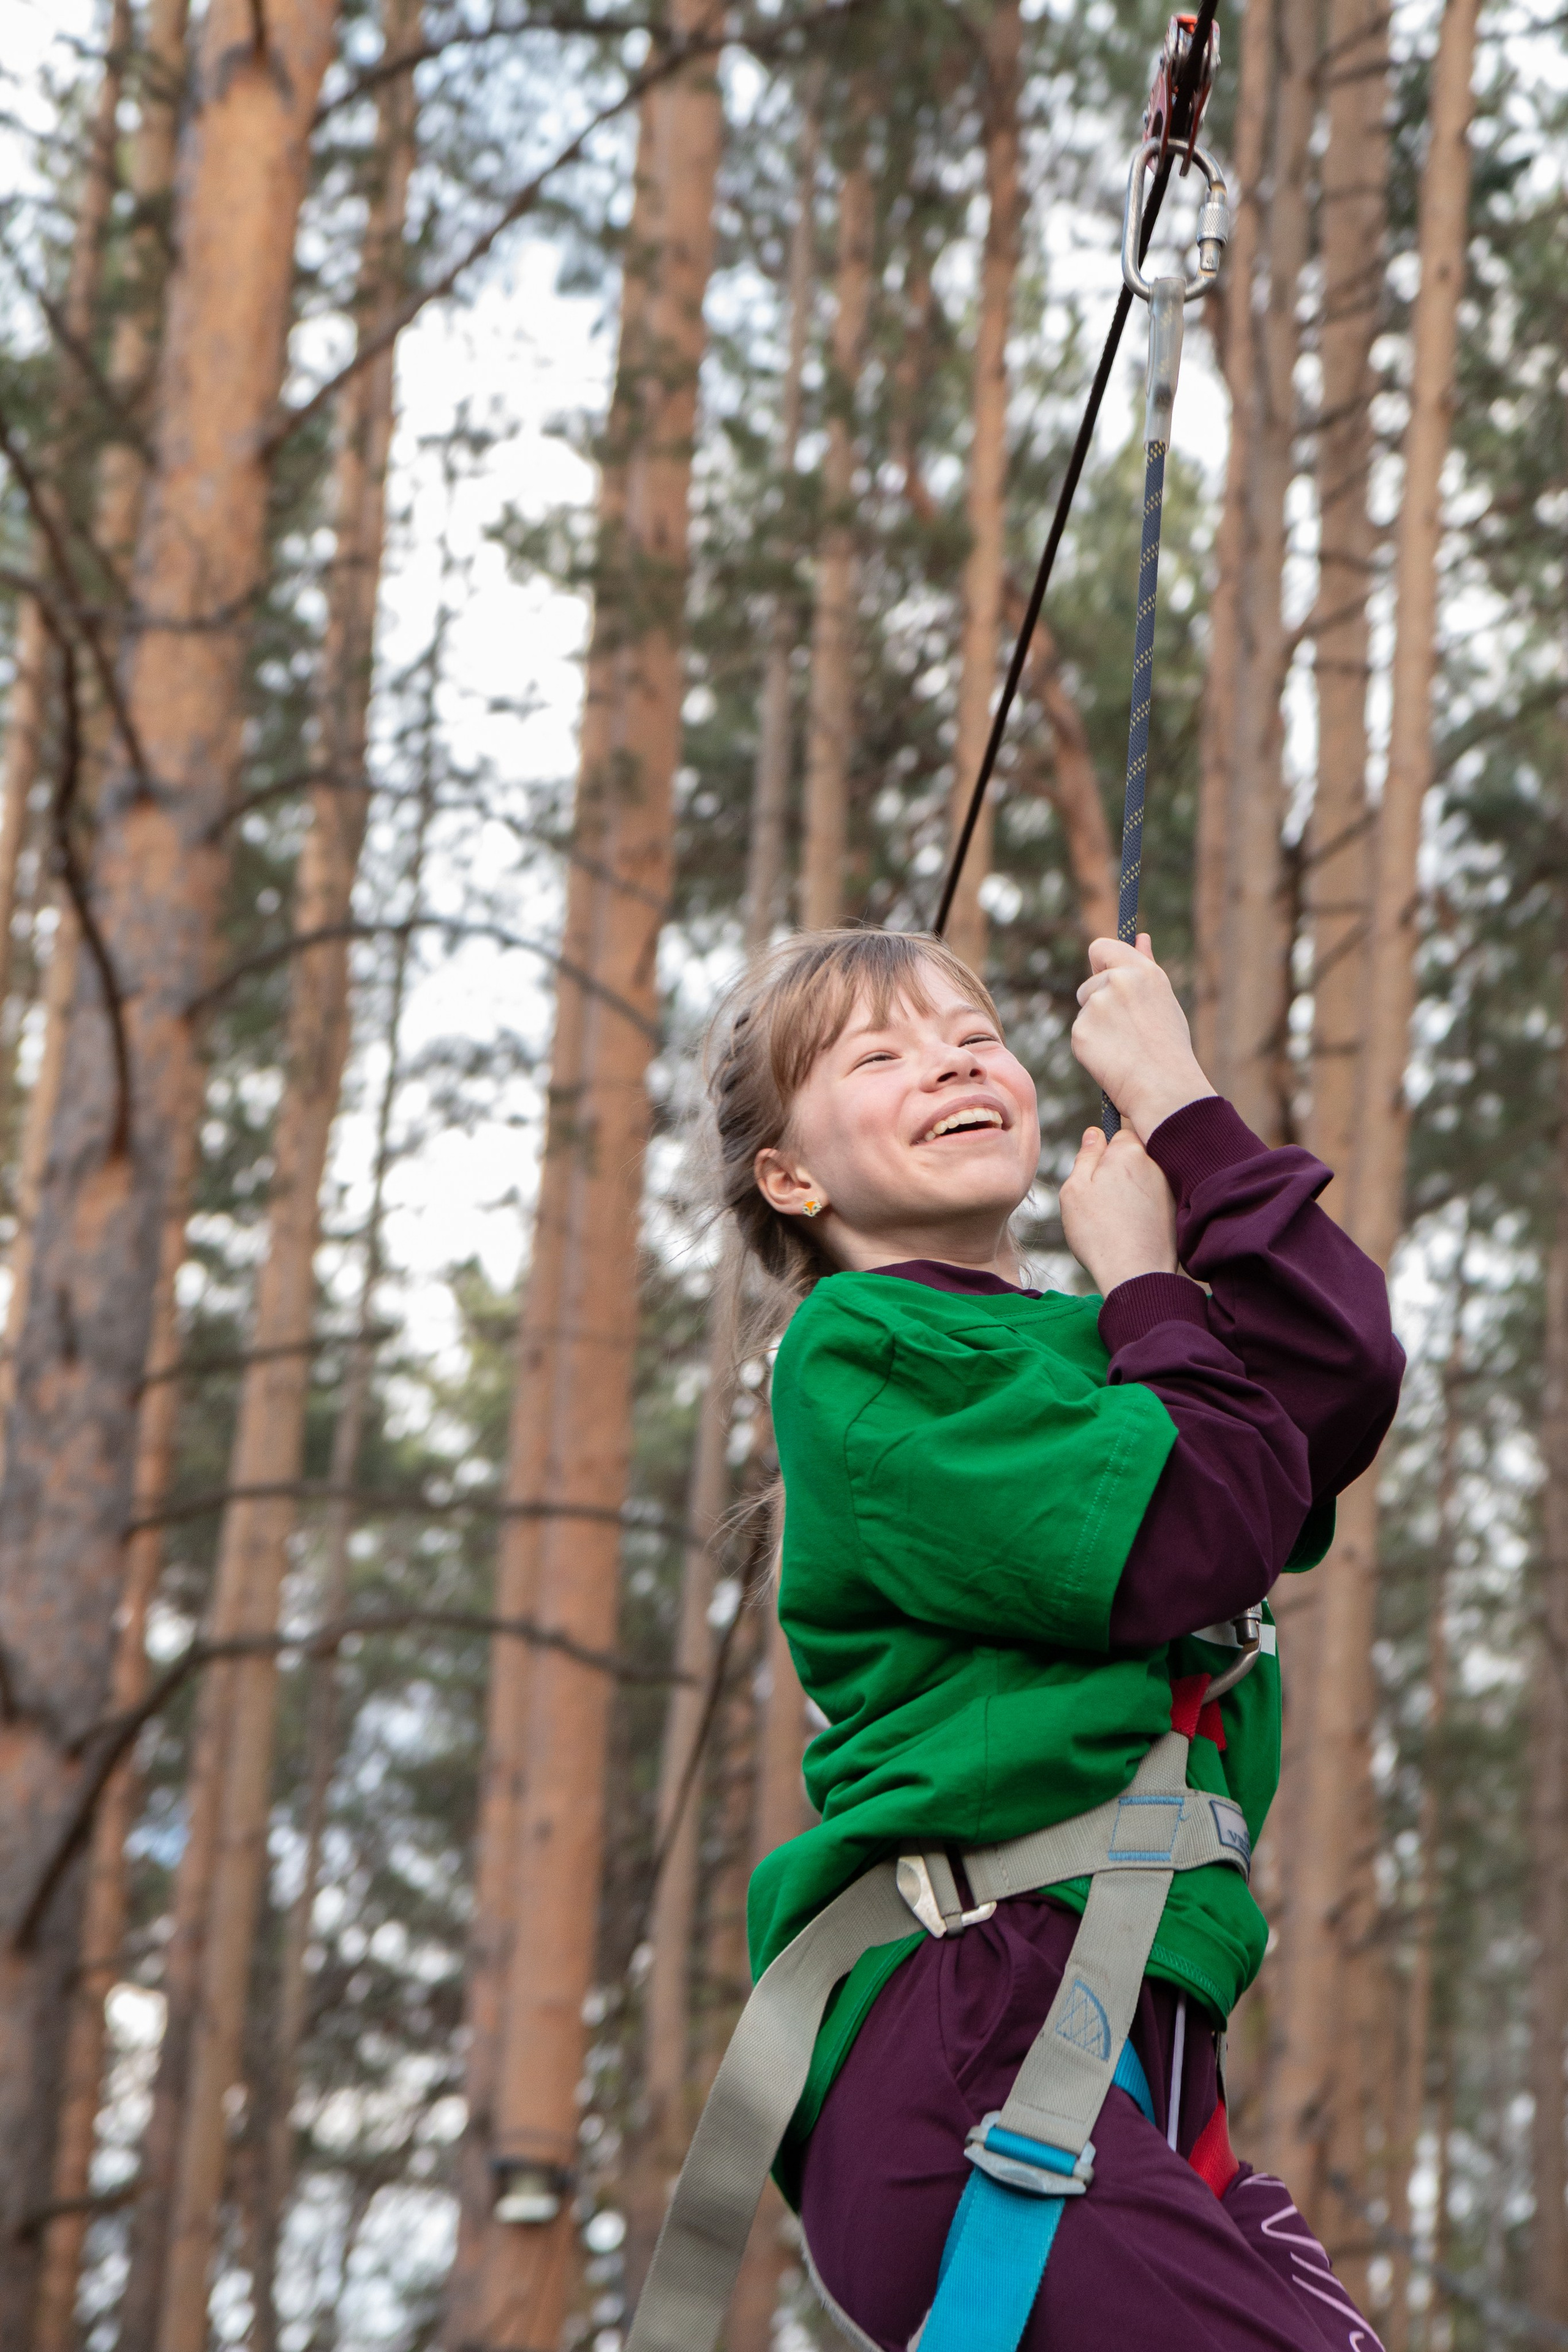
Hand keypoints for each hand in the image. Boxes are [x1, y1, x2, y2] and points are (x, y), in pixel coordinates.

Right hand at [1059, 1124, 1179, 1295]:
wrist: (1136, 1274)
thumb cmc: (1098, 1231)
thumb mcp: (1075, 1190)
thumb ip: (1086, 1156)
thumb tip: (1095, 1133)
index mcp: (1130, 1153)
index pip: (1119, 1134)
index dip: (1104, 1152)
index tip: (1095, 1174)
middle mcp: (1156, 1165)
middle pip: (1133, 1158)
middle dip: (1118, 1171)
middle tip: (1102, 1200)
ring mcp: (1169, 1189)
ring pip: (1144, 1180)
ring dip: (1132, 1192)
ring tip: (1117, 1220)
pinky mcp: (1176, 1212)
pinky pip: (1154, 1201)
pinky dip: (1144, 1210)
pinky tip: (1132, 1230)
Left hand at [1071, 933, 1214, 1141]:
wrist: (1165, 1088)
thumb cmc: (1169, 1046)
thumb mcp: (1163, 1000)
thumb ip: (1145, 966)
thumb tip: (1141, 936)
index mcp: (1141, 971)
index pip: (1101, 948)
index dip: (1100, 964)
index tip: (1105, 977)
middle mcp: (1117, 982)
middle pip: (1088, 985)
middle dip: (1099, 1003)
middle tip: (1126, 1030)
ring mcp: (1096, 1006)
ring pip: (1085, 1011)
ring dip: (1096, 1026)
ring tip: (1124, 1046)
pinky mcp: (1080, 1032)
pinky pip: (1079, 1034)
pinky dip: (1090, 1047)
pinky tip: (1113, 1059)